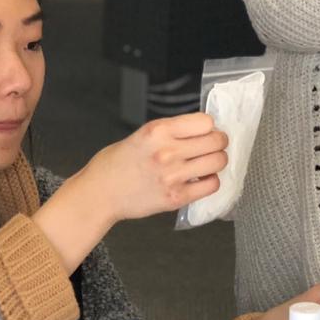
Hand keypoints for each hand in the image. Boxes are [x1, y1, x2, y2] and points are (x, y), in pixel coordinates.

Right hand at [32, 114, 227, 270]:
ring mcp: (173, 176)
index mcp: (158, 131)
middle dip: (218, 142)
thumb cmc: (117, 163)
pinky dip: (210, 181)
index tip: (207, 131)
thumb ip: (171, 131)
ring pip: (218, 162)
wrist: (100, 193)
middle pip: (216, 140)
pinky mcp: (176, 197)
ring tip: (207, 162)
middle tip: (213, 145)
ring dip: (217, 161)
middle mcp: (167, 152)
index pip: (205, 122)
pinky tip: (200, 179)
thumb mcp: (142, 134)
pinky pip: (211, 185)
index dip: (209, 126)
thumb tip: (203, 129)